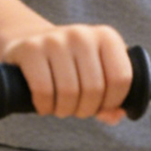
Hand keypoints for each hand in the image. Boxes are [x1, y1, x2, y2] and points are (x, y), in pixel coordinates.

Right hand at [5, 25, 130, 122]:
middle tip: (76, 109)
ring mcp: (55, 40)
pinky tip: (45, 105)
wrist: (30, 44)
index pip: (121, 79)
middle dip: (85, 109)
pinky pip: (43, 90)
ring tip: (61, 108)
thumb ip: (111, 96)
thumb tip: (116, 115)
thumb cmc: (69, 65)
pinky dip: (45, 106)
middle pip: (94, 89)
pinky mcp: (31, 49)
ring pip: (69, 92)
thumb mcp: (95, 73)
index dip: (112, 102)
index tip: (100, 106)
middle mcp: (82, 35)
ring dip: (65, 110)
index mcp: (107, 37)